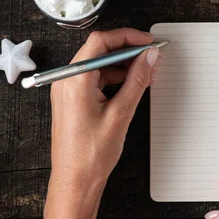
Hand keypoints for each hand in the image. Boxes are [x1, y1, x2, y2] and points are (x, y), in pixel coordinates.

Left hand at [41, 28, 158, 218]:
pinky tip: (132, 85)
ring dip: (122, 65)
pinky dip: (115, 78)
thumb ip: (137, 81)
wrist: (75, 182)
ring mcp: (69, 90)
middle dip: (127, 50)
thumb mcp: (121, 113)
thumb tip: (149, 58)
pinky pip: (95, 79)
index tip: (148, 42)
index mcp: (75, 80)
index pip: (101, 42)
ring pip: (98, 65)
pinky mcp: (74, 100)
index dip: (127, 37)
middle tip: (151, 56)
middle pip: (99, 51)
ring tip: (146, 73)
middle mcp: (67, 81)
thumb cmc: (91, 154)